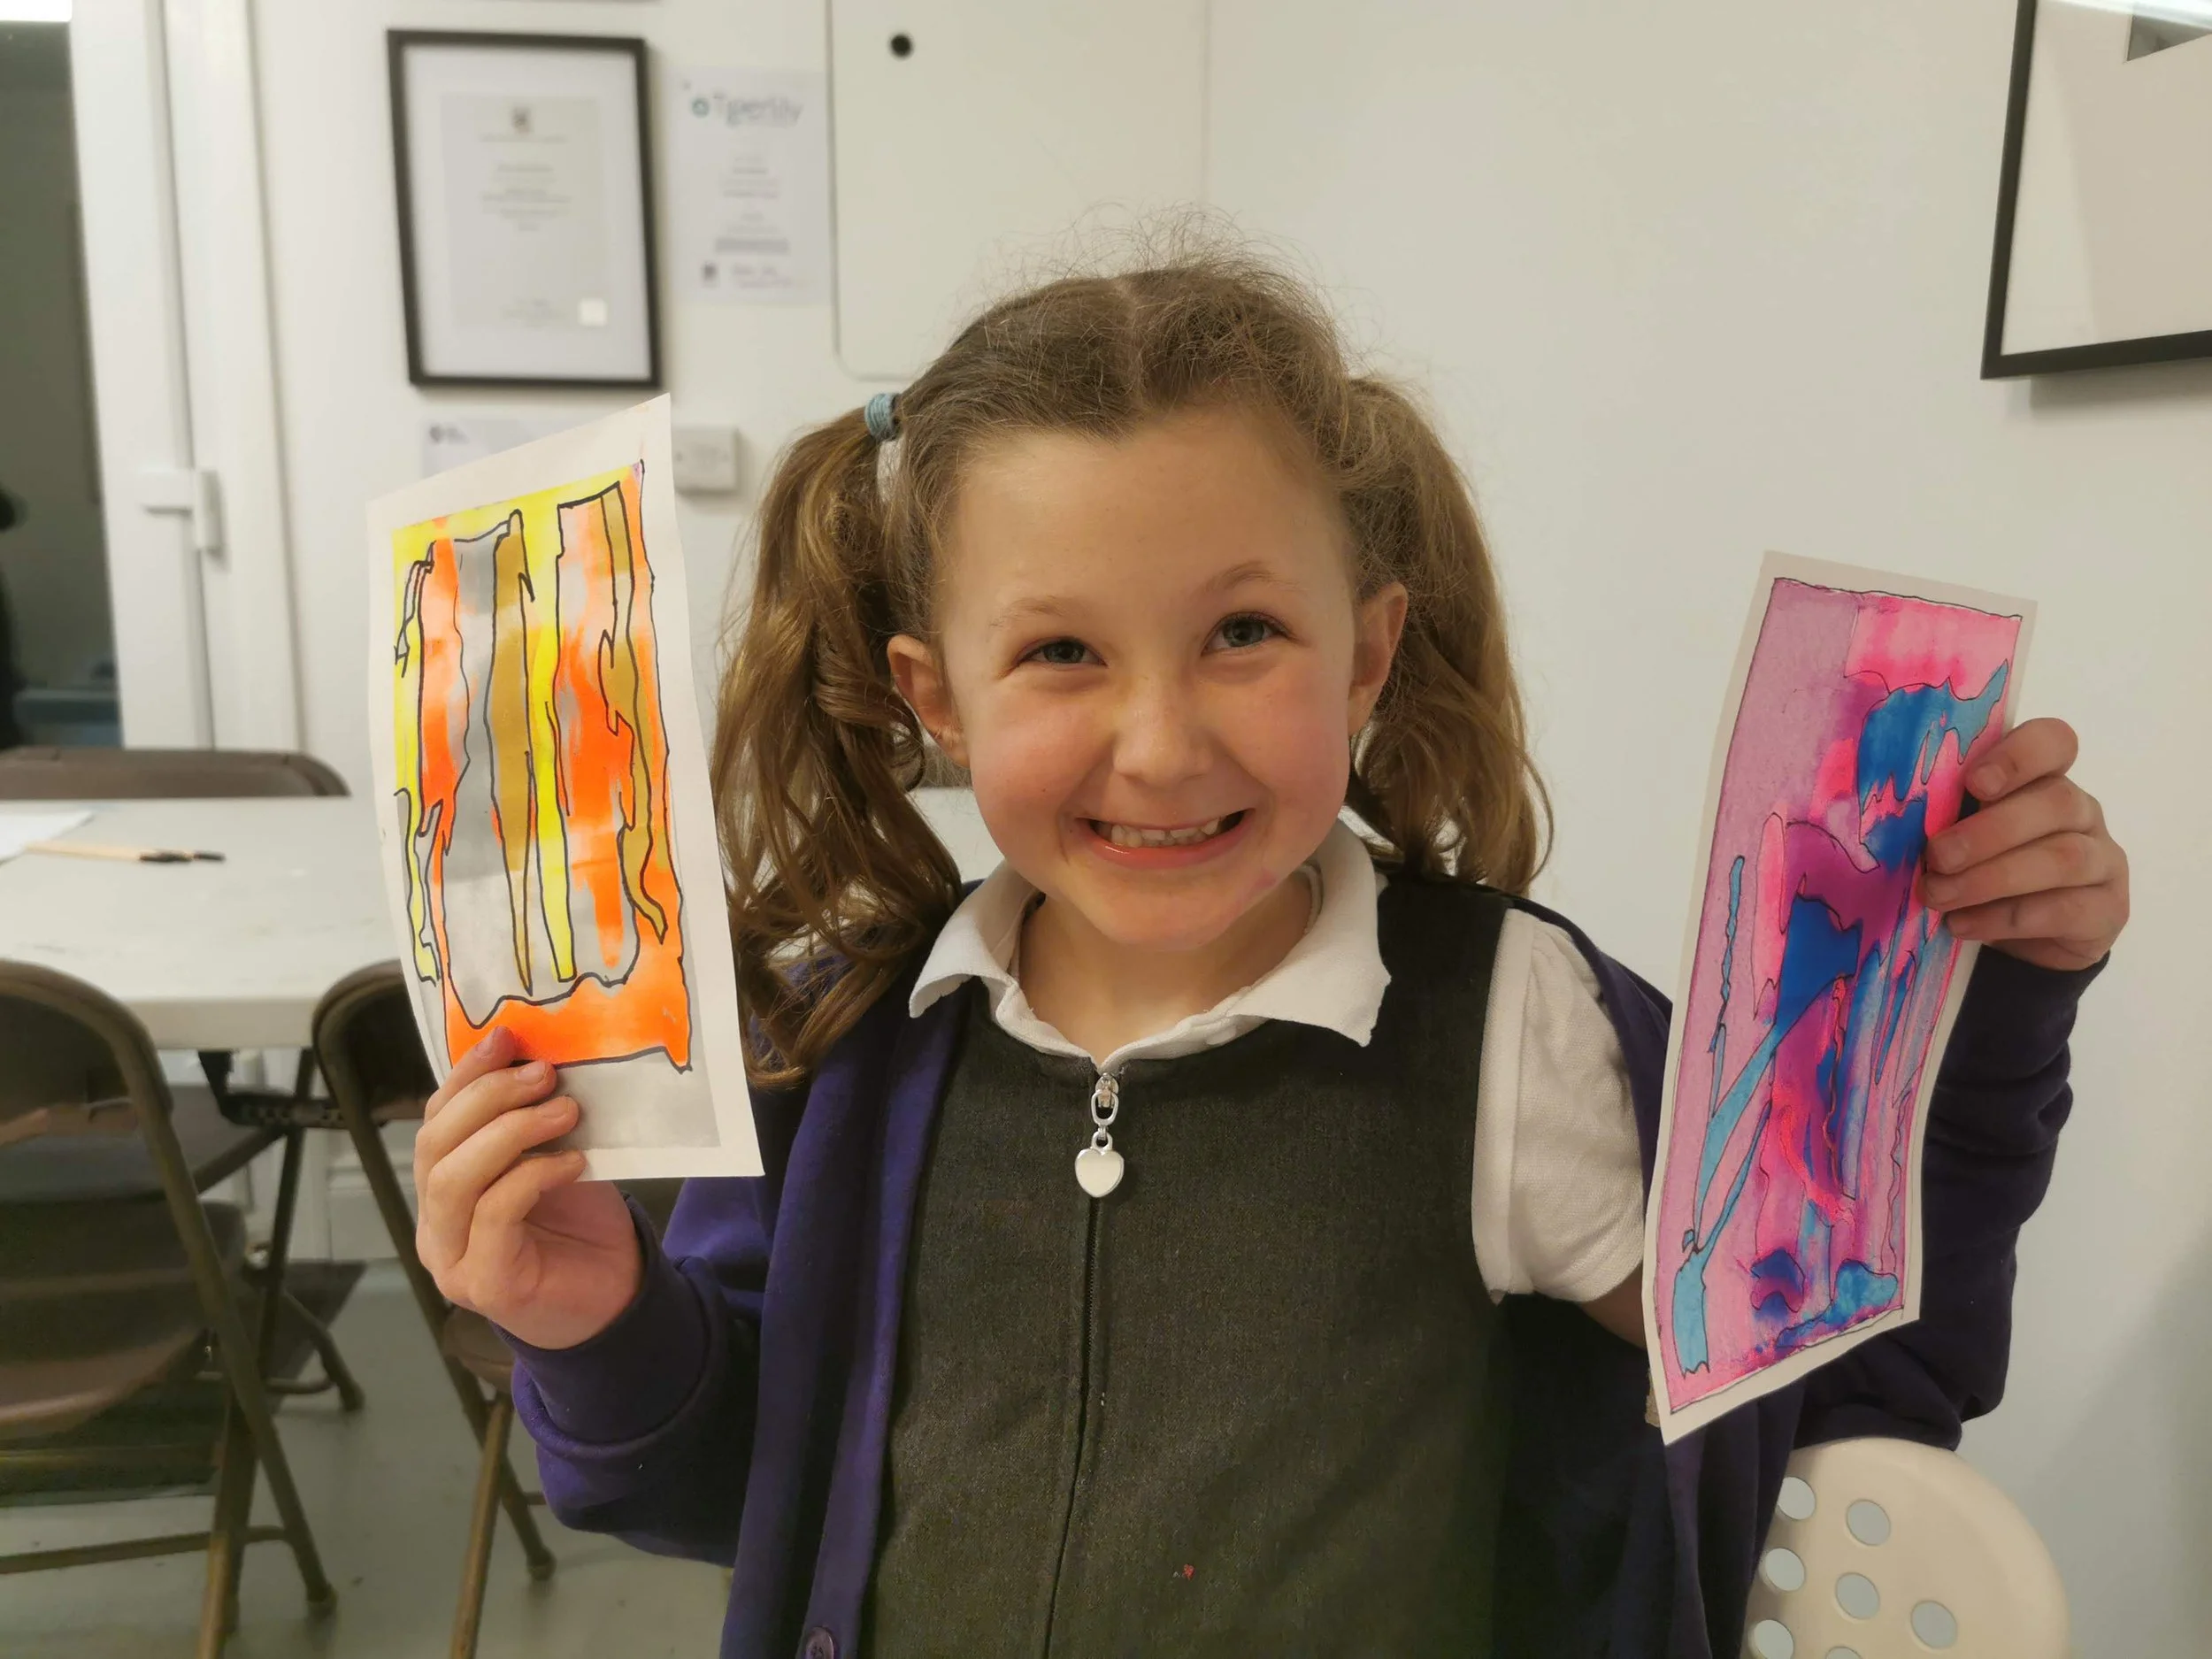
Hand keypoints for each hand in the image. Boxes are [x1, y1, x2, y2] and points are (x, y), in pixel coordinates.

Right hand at [413, 1026, 639, 1349]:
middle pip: (434, 1146)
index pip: (436, 1120)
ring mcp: (452, 1259)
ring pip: (453, 1179)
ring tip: (565, 1112)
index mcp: (442, 1190)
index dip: (466, 1075)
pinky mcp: (486, 1284)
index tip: (508, 1036)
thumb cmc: (581, 1227)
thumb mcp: (553, 1156)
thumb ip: (532, 1119)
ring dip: (510, 1132)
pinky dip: (532, 1176)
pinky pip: (494, 1214)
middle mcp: (435, 1226)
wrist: (618, 1300)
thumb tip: (534, 1053)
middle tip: (544, 1075)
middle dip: (488, 1098)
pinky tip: (572, 1162)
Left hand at [1919, 717, 2128, 971]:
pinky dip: (2004, 918)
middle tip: (1938, 856)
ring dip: (1991, 878)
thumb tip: (1893, 822)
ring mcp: (2102, 860)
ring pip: (2063, 857)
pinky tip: (1962, 924)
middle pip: (2055, 802)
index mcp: (2043, 779)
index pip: (2053, 742)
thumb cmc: (1981, 871)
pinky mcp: (2106, 910)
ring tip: (1939, 896)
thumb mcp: (1960, 836)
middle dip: (1989, 831)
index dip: (2018, 756)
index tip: (1975, 784)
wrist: (2024, 942)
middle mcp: (2081, 812)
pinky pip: (2064, 909)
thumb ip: (1944, 818)